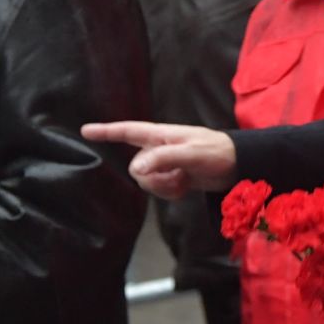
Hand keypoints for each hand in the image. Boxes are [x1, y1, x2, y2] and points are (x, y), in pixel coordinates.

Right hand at [80, 121, 238, 198]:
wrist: (238, 165)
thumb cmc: (217, 153)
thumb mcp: (191, 154)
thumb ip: (163, 159)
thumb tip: (135, 169)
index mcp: (161, 136)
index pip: (128, 131)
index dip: (106, 131)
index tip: (85, 130)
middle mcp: (160, 148)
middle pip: (136, 167)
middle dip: (153, 178)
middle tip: (177, 176)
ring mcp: (166, 164)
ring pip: (146, 181)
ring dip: (164, 187)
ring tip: (184, 181)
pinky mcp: (173, 177)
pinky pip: (158, 190)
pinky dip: (170, 193)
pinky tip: (186, 187)